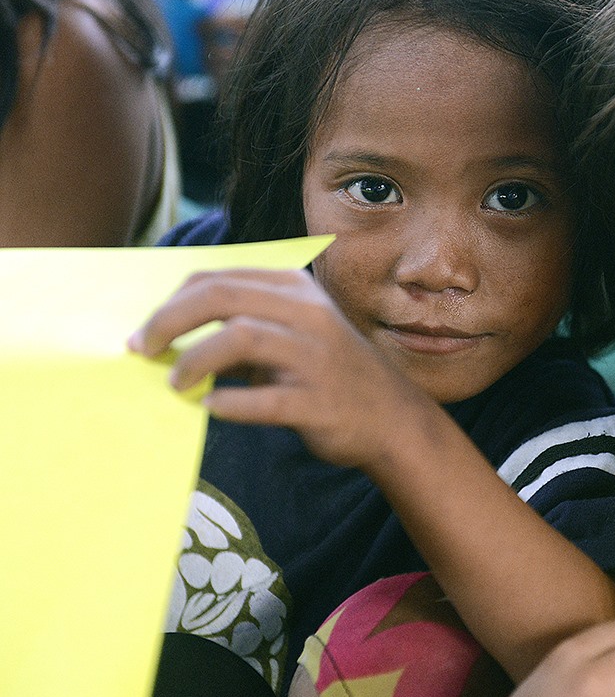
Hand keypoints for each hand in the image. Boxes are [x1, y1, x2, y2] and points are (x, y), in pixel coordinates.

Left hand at [129, 268, 434, 469]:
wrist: (390, 418)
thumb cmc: (327, 374)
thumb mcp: (291, 334)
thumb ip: (242, 325)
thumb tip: (168, 334)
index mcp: (295, 289)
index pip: (218, 279)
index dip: (170, 303)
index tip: (145, 331)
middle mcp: (307, 314)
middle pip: (222, 297)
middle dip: (169, 321)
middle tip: (142, 349)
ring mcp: (315, 356)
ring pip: (239, 337)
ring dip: (193, 360)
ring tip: (175, 384)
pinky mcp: (318, 400)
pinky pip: (263, 399)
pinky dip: (228, 403)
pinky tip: (212, 407)